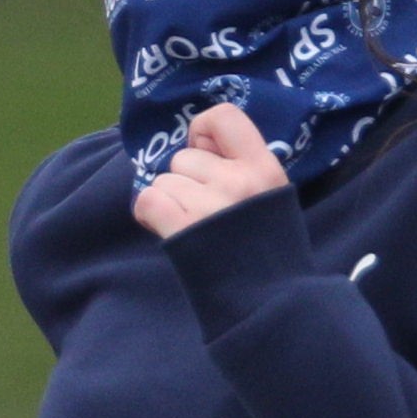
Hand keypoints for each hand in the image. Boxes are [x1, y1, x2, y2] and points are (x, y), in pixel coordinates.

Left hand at [130, 103, 284, 238]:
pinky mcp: (183, 228)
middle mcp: (237, 179)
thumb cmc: (267, 249)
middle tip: (208, 211)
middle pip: (184, 157)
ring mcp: (209, 204)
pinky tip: (170, 229)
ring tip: (197, 228)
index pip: (223, 116)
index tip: (208, 153)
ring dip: (171, 202)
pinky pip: (147, 200)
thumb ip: (241, 166)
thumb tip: (197, 144)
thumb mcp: (270, 195)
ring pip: (163, 181)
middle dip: (187, 180)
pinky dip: (152, 214)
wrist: (269, 301)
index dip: (203, 131)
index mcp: (264, 166)